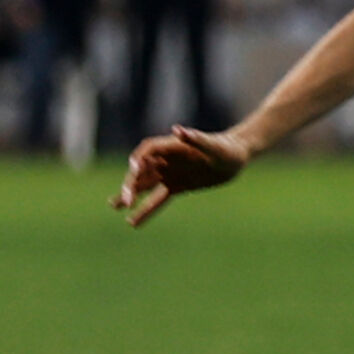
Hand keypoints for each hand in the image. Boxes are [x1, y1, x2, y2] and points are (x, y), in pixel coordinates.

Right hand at [111, 126, 249, 226]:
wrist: (237, 158)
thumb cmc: (226, 148)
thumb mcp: (213, 146)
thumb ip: (195, 139)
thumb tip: (177, 130)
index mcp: (171, 146)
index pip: (147, 151)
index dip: (138, 160)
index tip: (134, 170)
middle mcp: (166, 160)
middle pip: (141, 171)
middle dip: (132, 184)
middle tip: (126, 200)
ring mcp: (170, 174)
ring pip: (144, 186)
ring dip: (131, 195)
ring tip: (116, 206)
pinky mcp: (176, 187)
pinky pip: (157, 200)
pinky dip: (146, 211)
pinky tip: (132, 222)